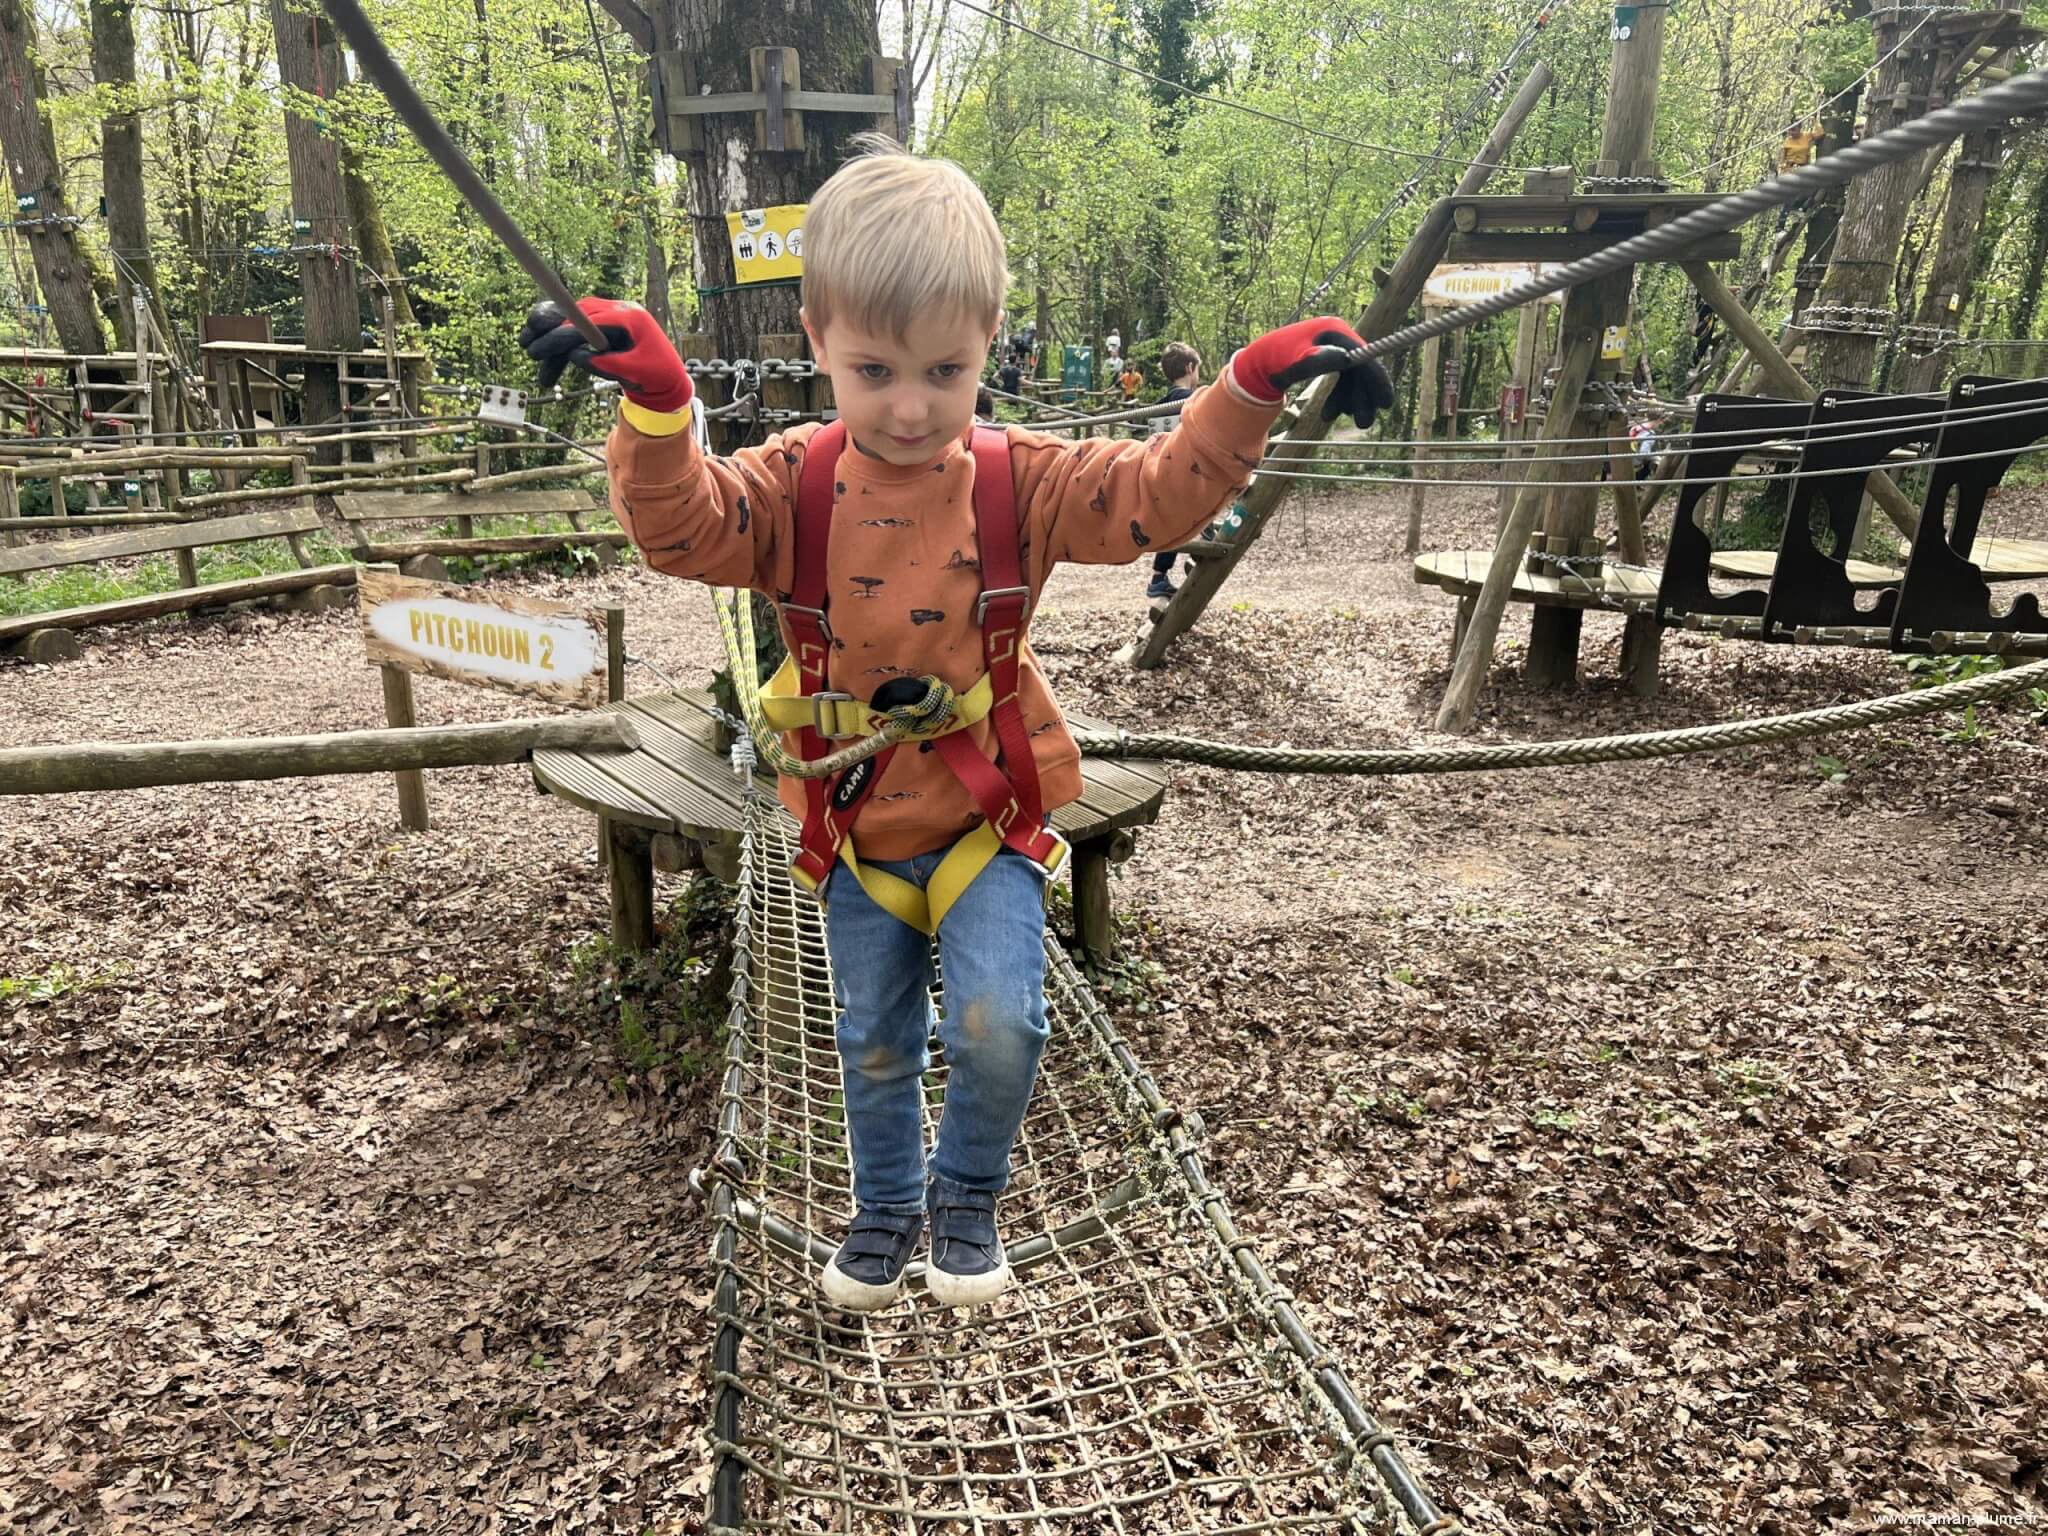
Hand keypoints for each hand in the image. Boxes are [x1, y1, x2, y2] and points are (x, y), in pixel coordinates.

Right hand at [519, 297, 691, 413]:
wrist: (668, 375)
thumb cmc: (657, 374)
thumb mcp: (636, 372)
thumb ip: (608, 364)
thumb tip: (575, 355)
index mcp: (628, 318)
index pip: (587, 320)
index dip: (561, 334)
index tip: (539, 348)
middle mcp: (615, 311)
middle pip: (573, 316)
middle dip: (547, 333)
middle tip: (527, 348)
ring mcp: (607, 317)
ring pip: (570, 326)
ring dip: (551, 347)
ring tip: (537, 367)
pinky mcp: (601, 326)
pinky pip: (575, 333)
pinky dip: (561, 350)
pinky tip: (549, 367)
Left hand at [1232, 315, 1394, 428]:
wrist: (1258, 362)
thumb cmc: (1275, 359)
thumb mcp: (1294, 362)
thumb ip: (1316, 360)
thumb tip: (1344, 359)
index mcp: (1334, 331)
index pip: (1364, 356)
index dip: (1376, 380)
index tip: (1386, 404)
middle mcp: (1338, 337)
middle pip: (1361, 368)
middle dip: (1363, 397)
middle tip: (1363, 424)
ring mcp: (1335, 348)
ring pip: (1352, 378)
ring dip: (1350, 401)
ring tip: (1333, 419)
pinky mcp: (1330, 359)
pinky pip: (1342, 381)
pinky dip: (1339, 398)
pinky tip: (1328, 415)